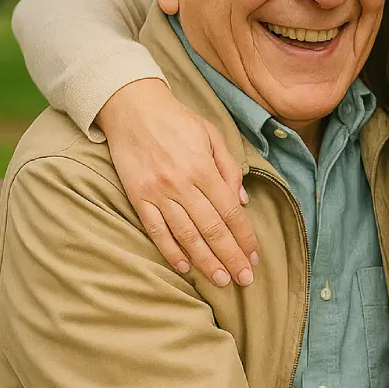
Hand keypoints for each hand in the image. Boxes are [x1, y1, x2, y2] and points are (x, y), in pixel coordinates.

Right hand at [95, 78, 257, 285]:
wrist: (133, 107)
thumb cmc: (178, 121)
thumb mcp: (213, 135)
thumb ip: (229, 168)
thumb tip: (243, 202)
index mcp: (203, 169)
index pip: (230, 212)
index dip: (244, 237)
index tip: (254, 257)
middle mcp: (181, 183)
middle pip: (212, 229)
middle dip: (230, 256)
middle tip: (244, 280)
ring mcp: (157, 192)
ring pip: (185, 234)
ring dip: (205, 260)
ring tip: (220, 280)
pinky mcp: (137, 196)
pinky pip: (155, 229)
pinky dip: (169, 250)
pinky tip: (183, 267)